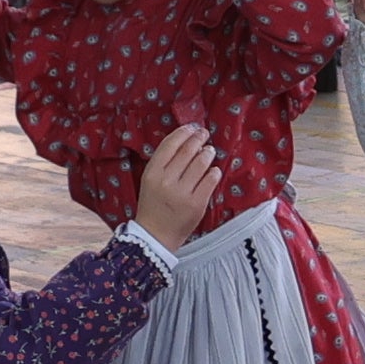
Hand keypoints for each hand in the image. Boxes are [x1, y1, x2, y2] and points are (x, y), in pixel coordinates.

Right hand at [132, 119, 222, 242]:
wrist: (155, 235)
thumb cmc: (153, 205)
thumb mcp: (150, 180)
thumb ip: (164, 162)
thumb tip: (186, 141)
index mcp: (152, 172)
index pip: (170, 144)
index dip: (183, 132)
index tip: (191, 127)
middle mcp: (167, 181)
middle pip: (188, 151)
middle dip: (199, 139)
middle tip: (204, 134)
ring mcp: (182, 193)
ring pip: (201, 163)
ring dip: (208, 153)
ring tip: (209, 151)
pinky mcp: (197, 204)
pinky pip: (210, 180)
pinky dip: (214, 172)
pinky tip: (213, 171)